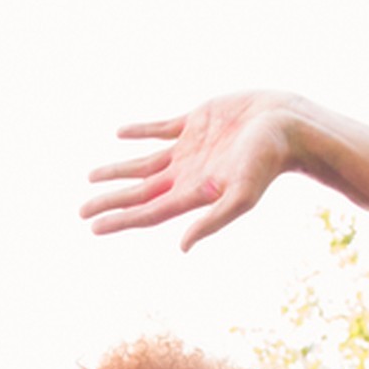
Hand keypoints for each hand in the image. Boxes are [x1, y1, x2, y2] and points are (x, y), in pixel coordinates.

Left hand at [81, 91, 313, 249]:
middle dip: (110, 200)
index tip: (91, 227)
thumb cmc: (268, 161)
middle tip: (81, 210)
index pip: (147, 212)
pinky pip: (160, 129)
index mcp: (193, 193)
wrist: (288, 124)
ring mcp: (190, 148)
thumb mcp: (242, 196)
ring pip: (143, 163)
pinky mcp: (196, 122)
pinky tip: (120, 133)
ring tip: (92, 177)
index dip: (119, 219)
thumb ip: (212, 221)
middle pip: (139, 192)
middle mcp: (187, 173)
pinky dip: (139, 131)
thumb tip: (181, 247)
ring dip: (118, 170)